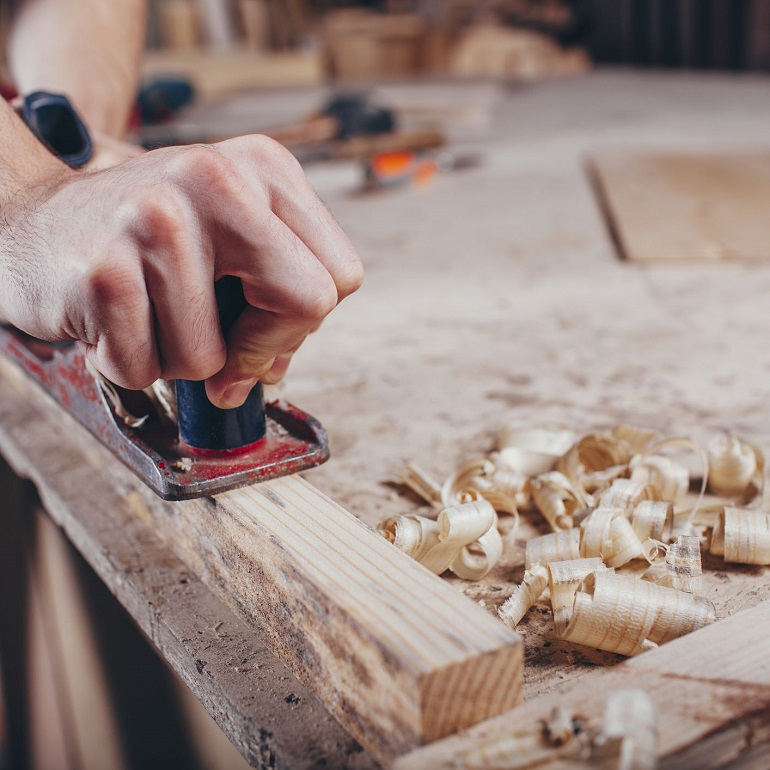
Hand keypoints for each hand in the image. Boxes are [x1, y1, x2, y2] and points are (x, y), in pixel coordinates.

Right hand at [0, 136, 362, 407]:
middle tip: (223, 356)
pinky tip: (111, 321)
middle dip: (262, 349)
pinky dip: (129, 364)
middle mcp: (217, 179)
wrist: (32, 219)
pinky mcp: (105, 267)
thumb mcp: (227, 241)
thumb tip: (275, 368)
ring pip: (212, 356)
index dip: (301, 323)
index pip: (340, 275)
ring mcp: (158, 218)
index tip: (260, 331)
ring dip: (176, 360)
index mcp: (263, 168)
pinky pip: (146, 368)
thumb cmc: (143, 242)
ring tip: (147, 316)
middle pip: (308, 302)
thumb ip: (272, 294)